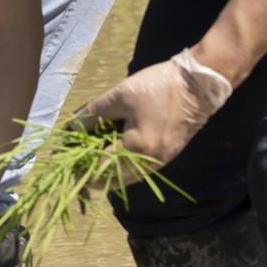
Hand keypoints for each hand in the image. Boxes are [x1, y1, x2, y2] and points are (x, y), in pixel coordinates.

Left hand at [73, 49, 231, 176]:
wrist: (199, 85)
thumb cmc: (158, 86)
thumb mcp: (120, 95)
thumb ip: (94, 113)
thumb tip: (72, 126)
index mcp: (136, 148)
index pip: (101, 168)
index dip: (81, 167)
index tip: (66, 162)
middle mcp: (149, 162)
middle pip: (114, 181)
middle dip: (92, 174)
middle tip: (77, 162)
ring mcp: (161, 162)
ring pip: (128, 179)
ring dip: (108, 173)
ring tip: (91, 158)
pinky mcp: (167, 157)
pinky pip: (139, 172)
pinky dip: (123, 168)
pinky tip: (113, 154)